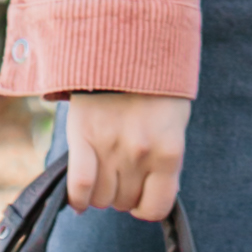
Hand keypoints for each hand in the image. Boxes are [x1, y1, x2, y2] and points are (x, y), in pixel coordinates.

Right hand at [63, 89, 189, 219]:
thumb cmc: (155, 87)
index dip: (146, 206)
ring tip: (102, 170)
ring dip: (100, 191)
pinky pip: (80, 185)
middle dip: (122, 192)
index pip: (156, 207)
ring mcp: (111, 146)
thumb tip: (148, 195)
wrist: (127, 45)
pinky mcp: (83, 137)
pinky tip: (78, 199)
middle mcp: (141, 154)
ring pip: (101, 198)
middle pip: (124, 202)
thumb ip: (163, 159)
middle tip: (120, 171)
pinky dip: (78, 198)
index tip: (141, 196)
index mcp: (169, 151)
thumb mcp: (173, 123)